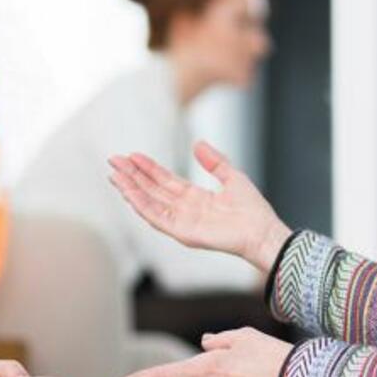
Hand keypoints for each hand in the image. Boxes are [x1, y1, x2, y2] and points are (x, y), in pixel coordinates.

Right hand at [108, 141, 291, 271]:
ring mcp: (181, 222)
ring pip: (149, 202)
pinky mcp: (182, 232)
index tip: (132, 155)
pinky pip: (157, 217)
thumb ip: (214, 161)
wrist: (262, 231)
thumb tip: (197, 143)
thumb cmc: (253, 210)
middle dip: (132, 175)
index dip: (147, 168)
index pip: (164, 180)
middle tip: (113, 160)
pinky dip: (141, 204)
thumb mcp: (232, 176)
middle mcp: (184, 210)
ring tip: (114, 174)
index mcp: (194, 197)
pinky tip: (129, 192)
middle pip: (151, 189)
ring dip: (130, 189)